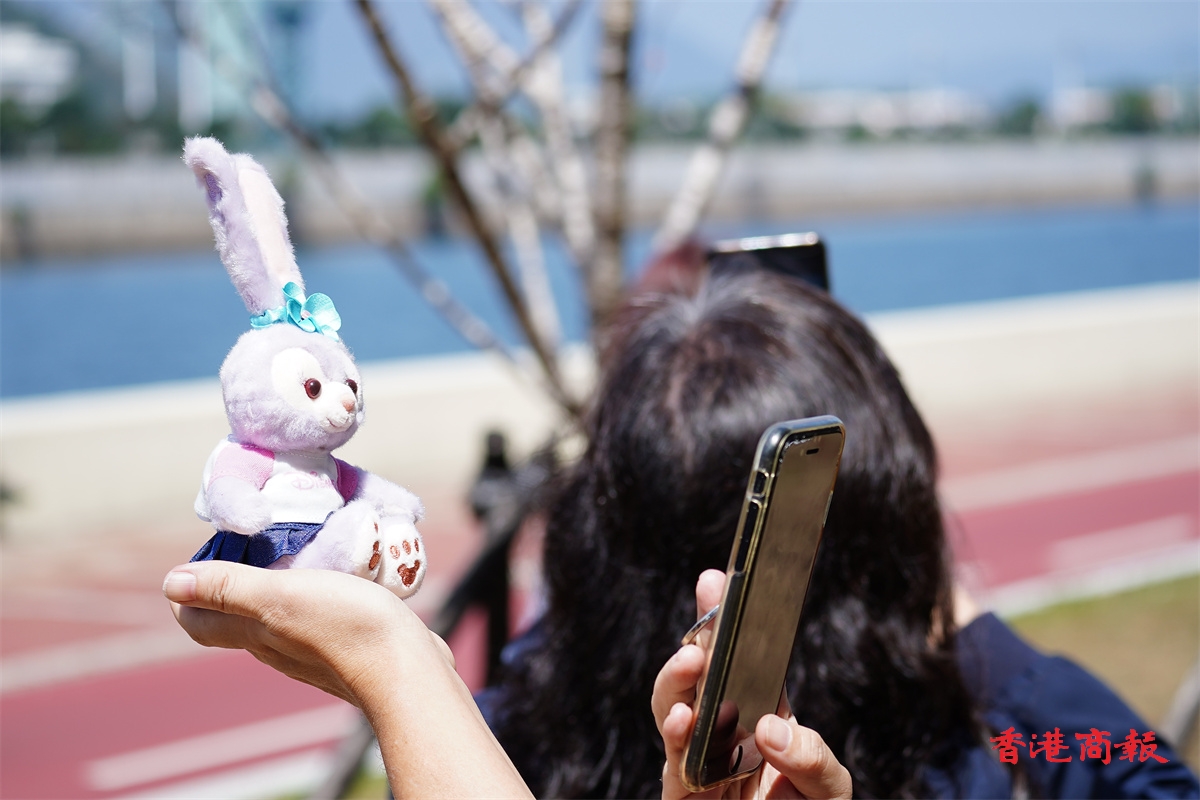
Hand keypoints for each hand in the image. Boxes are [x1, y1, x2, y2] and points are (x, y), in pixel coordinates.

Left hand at [164, 561, 443, 707]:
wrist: (408, 669)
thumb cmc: (346, 628)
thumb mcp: (283, 596)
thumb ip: (230, 588)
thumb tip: (170, 584)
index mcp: (256, 633)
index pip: (200, 622)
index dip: (191, 592)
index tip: (208, 554)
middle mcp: (278, 647)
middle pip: (239, 617)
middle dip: (235, 579)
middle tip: (255, 540)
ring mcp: (314, 650)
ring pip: (283, 616)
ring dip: (282, 584)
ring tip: (301, 547)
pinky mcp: (349, 645)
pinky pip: (322, 616)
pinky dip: (320, 592)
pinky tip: (343, 573)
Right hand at [652, 570, 851, 799]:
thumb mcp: (828, 787)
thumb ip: (810, 756)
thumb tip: (769, 728)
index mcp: (758, 716)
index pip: (739, 658)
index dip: (724, 618)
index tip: (718, 579)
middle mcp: (722, 735)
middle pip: (698, 678)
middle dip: (697, 639)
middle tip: (707, 614)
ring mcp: (699, 766)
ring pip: (673, 713)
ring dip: (678, 683)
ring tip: (693, 660)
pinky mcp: (685, 798)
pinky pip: (674, 767)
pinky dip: (678, 741)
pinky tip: (689, 719)